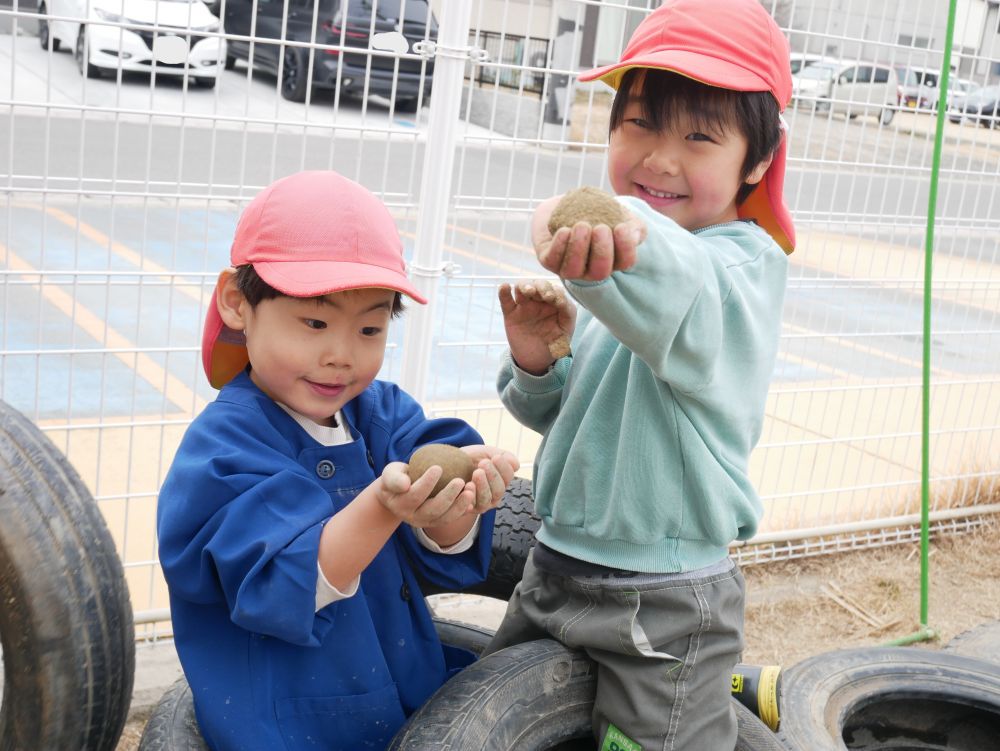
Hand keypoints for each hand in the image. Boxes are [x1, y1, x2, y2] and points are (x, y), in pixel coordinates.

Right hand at [376, 462, 474, 528]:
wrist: (399, 493)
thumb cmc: (397, 478)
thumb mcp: (390, 474)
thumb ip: (394, 478)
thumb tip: (405, 484)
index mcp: (400, 504)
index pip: (415, 495)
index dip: (427, 483)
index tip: (438, 467)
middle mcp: (412, 517)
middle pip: (433, 509)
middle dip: (448, 496)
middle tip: (460, 480)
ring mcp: (426, 521)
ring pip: (445, 518)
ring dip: (459, 505)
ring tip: (470, 491)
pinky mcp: (437, 522)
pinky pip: (451, 518)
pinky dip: (462, 511)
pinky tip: (473, 499)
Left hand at [458, 445, 519, 512]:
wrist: (448, 464)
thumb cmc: (470, 458)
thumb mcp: (486, 452)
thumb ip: (503, 456)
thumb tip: (516, 465)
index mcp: (501, 480)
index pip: (508, 477)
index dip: (504, 468)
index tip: (496, 457)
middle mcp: (493, 495)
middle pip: (499, 490)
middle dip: (493, 476)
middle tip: (483, 463)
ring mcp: (481, 503)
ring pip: (486, 500)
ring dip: (483, 486)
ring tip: (476, 473)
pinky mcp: (466, 509)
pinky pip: (470, 507)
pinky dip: (470, 498)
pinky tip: (468, 486)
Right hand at [499, 279, 575, 374]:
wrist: (537, 360)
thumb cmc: (554, 343)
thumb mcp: (566, 330)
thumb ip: (568, 313)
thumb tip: (562, 299)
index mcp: (554, 303)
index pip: (555, 289)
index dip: (557, 292)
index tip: (558, 303)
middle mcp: (539, 301)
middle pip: (539, 284)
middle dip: (543, 287)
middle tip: (547, 296)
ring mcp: (524, 306)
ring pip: (521, 287)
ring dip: (525, 285)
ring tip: (529, 291)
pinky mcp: (511, 314)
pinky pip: (506, 300)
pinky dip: (503, 292)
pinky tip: (505, 287)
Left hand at [531, 194, 645, 280]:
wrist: (566, 204)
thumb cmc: (597, 212)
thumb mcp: (620, 215)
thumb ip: (633, 225)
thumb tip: (633, 234)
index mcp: (613, 259)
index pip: (625, 262)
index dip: (626, 247)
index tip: (621, 226)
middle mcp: (591, 269)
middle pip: (600, 272)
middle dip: (602, 251)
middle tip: (601, 228)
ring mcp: (569, 267)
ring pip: (573, 271)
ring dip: (579, 249)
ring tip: (582, 225)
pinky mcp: (549, 260)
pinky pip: (553, 261)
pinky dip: (559, 246)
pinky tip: (565, 229)